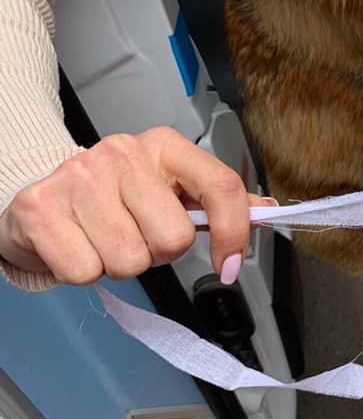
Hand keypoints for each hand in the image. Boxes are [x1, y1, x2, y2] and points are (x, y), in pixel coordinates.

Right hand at [0, 127, 275, 285]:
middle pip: (175, 238)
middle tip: (140, 237)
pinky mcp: (40, 207)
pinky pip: (86, 271)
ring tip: (106, 240)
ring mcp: (79, 177)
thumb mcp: (172, 189)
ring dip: (122, 265)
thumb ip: (218, 202)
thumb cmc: (116, 197)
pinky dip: (85, 272)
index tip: (230, 265)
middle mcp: (123, 153)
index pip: (222, 186)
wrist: (44, 195)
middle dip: (160, 253)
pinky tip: (79, 246)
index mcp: (165, 146)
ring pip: (131, 261)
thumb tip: (266, 211)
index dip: (235, 233)